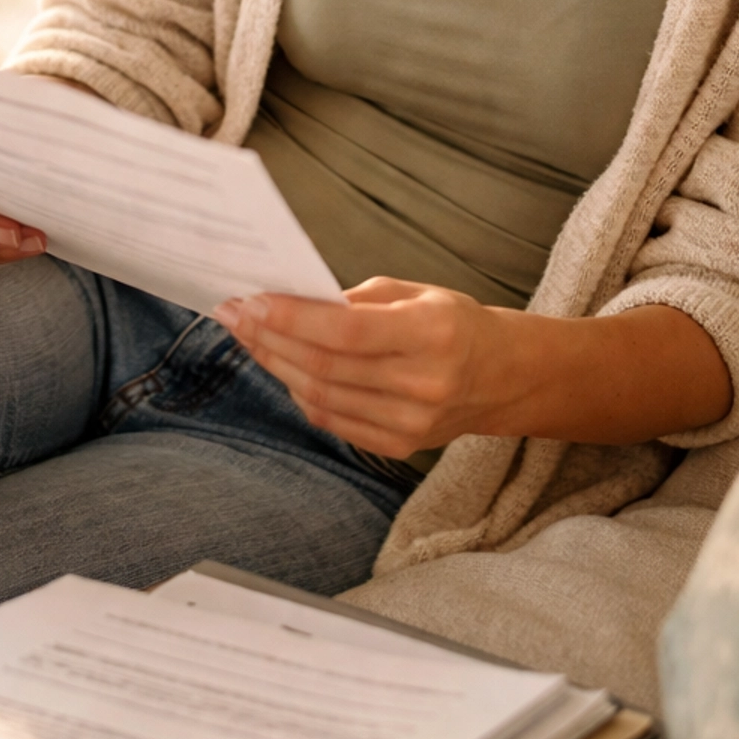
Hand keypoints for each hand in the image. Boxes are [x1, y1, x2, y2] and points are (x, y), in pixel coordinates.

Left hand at [219, 284, 734, 449]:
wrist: (506, 379)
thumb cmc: (456, 322)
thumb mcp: (417, 292)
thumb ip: (358, 298)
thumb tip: (293, 301)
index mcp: (432, 334)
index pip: (346, 330)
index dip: (291, 317)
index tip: (249, 300)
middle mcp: (422, 385)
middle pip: (325, 365)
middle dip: (270, 338)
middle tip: (232, 313)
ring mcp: (411, 423)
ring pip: (321, 395)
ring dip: (277, 364)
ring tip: (249, 336)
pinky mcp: (399, 446)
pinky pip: (333, 420)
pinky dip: (301, 393)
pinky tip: (282, 367)